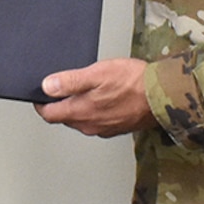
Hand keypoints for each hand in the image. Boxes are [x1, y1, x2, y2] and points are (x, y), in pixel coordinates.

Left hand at [35, 58, 152, 135]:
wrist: (163, 96)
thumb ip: (69, 82)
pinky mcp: (116, 128)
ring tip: (85, 90)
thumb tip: (47, 86)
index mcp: (80, 112)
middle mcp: (89, 125)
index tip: (40, 96)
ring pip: (81, 120)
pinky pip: (97, 122)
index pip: (49, 114)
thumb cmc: (133, 83)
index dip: (41, 104)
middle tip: (62, 89)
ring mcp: (103, 129)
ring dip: (78, 108)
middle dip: (60, 104)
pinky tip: (104, 98)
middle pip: (64, 118)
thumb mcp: (97, 74)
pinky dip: (94, 112)